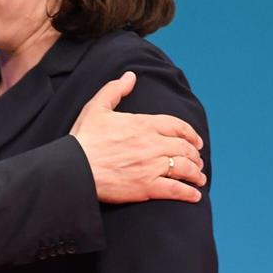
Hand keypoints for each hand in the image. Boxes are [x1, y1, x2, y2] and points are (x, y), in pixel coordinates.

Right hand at [69, 71, 206, 203]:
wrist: (74, 168)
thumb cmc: (83, 138)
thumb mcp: (96, 107)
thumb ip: (115, 90)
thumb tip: (130, 76)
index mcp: (143, 124)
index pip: (177, 126)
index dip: (190, 133)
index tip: (196, 141)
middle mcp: (152, 144)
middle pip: (184, 147)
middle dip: (194, 154)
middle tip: (197, 160)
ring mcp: (151, 166)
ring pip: (185, 167)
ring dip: (196, 172)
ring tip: (199, 177)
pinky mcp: (147, 187)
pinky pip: (176, 189)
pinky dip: (189, 192)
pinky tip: (195, 195)